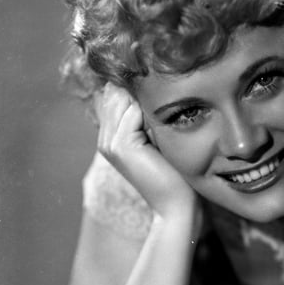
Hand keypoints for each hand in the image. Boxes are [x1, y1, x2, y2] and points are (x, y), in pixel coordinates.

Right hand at [94, 83, 198, 218]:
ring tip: (165, 125)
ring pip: (124, 98)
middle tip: (166, 113)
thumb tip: (148, 81)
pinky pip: (132, 111)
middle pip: (117, 91)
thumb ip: (147, 112)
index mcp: (111, 134)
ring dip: (148, 102)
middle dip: (141, 91)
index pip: (115, 92)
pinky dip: (152, 114)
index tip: (160, 93)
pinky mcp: (120, 146)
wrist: (179, 203)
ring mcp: (109, 142)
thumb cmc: (176, 170)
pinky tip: (164, 131)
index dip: (137, 87)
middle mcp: (105, 138)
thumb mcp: (160, 135)